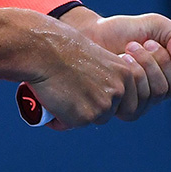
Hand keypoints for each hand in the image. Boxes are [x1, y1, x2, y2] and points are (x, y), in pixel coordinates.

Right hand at [24, 21, 160, 129]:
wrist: (43, 49)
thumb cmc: (62, 47)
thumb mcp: (95, 57)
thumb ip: (104, 75)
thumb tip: (98, 91)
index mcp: (125, 73)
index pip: (127, 100)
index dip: (108, 99)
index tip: (92, 93)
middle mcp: (118, 90)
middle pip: (110, 112)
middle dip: (94, 109)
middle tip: (74, 95)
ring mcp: (103, 105)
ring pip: (92, 119)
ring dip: (78, 114)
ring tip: (60, 95)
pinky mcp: (85, 117)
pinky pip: (73, 124)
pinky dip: (61, 118)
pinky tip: (51, 102)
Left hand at [58, 7, 170, 119]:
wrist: (93, 35)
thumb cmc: (124, 31)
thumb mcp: (156, 25)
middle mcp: (161, 89)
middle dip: (161, 60)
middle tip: (144, 44)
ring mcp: (145, 100)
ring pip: (159, 93)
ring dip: (145, 64)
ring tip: (129, 48)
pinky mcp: (125, 106)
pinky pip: (138, 103)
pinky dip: (131, 76)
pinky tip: (121, 62)